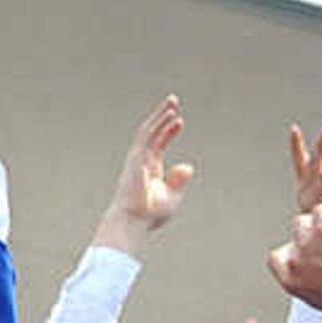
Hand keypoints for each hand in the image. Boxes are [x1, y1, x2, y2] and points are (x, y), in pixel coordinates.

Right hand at [94, 97, 194, 251]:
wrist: (134, 221)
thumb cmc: (150, 214)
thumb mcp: (171, 197)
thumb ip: (178, 181)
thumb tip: (188, 165)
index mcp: (149, 168)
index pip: (158, 144)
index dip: (168, 131)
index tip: (179, 121)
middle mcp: (141, 160)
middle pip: (151, 132)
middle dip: (161, 116)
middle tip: (173, 101)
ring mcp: (137, 158)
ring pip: (148, 130)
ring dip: (160, 115)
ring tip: (172, 102)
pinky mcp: (136, 159)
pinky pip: (148, 137)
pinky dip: (159, 124)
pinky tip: (171, 116)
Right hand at [267, 205, 321, 322]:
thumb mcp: (321, 298)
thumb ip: (307, 281)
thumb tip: (309, 268)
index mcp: (290, 280)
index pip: (277, 258)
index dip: (292, 251)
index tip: (309, 251)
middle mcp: (294, 261)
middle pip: (295, 236)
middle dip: (312, 235)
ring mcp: (307, 243)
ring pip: (303, 220)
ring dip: (319, 222)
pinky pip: (321, 210)